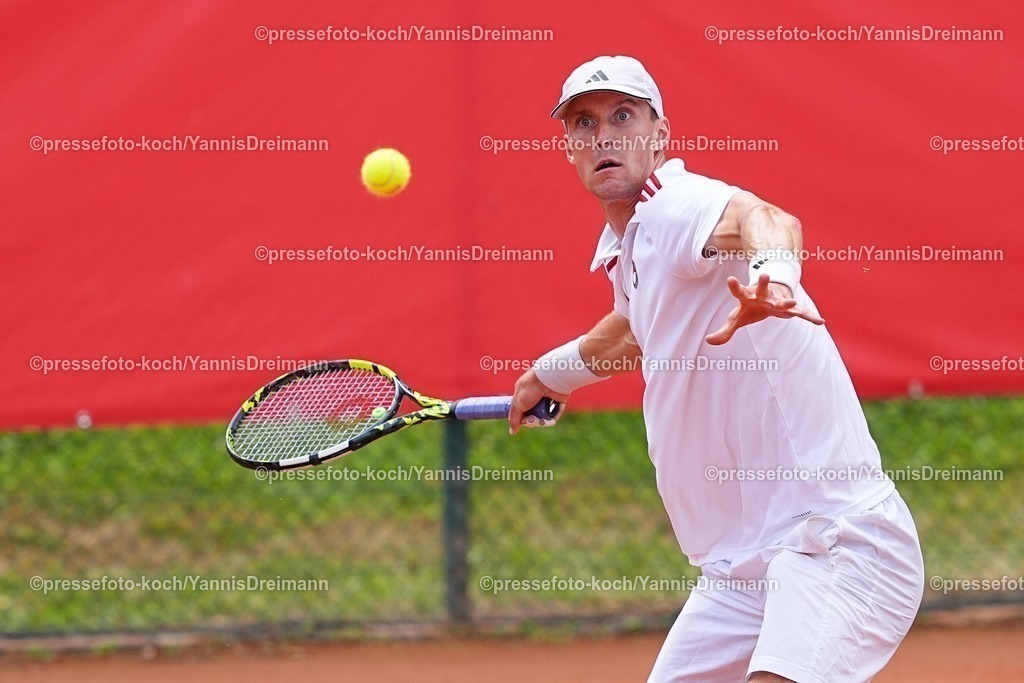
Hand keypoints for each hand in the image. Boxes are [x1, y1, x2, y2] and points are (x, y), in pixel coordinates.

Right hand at [508, 369, 569, 434]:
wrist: (549, 379)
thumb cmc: (530, 388)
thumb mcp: (518, 404)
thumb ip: (514, 418)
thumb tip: (512, 432)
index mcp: (523, 395)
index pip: (521, 412)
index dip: (522, 419)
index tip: (522, 421)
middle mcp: (535, 397)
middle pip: (532, 416)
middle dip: (531, 421)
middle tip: (532, 419)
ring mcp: (546, 399)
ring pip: (543, 417)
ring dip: (541, 422)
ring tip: (541, 421)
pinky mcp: (558, 401)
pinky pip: (554, 415)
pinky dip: (552, 419)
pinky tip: (550, 420)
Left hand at [705, 274, 824, 345]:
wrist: (771, 295)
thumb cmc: (751, 307)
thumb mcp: (736, 318)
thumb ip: (724, 331)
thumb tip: (708, 341)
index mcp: (748, 296)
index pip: (738, 291)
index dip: (734, 286)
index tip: (730, 279)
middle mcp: (763, 295)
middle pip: (761, 288)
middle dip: (763, 282)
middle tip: (764, 275)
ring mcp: (777, 300)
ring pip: (782, 300)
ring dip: (787, 301)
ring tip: (792, 302)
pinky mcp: (790, 307)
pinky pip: (801, 313)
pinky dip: (810, 317)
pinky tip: (820, 322)